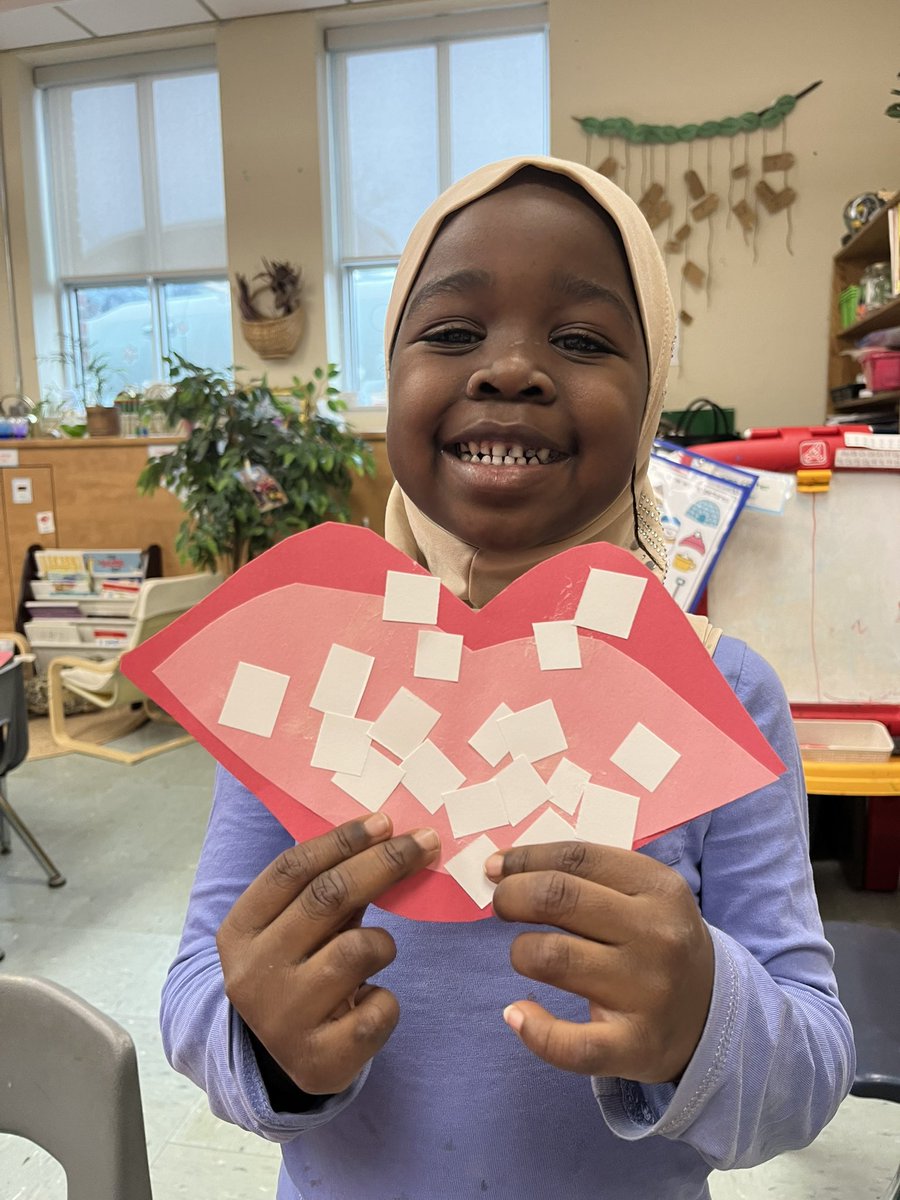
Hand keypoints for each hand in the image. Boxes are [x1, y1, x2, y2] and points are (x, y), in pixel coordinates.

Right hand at [217, 813, 439, 1095]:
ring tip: (377, 952)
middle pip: (327, 898)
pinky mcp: (319, 1060)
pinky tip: (370, 1002)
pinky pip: (379, 1010)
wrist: (278, 1062)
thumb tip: (389, 836)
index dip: (342, 840)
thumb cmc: (297, 972)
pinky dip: (386, 1000)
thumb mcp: (293, 930)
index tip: (385, 821)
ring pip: (356, 951)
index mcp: (239, 931)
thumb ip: (325, 890)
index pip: (291, 869)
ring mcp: (283, 1020)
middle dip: (384, 863)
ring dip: (382, 942)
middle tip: (425, 843)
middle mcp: (252, 974)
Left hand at [486, 841, 713, 1083]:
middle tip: (502, 906)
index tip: (495, 868)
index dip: (524, 859)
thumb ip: (581, 876)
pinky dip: (533, 1029)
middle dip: (512, 897)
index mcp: (657, 887)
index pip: (575, 858)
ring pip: (553, 958)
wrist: (712, 1014)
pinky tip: (518, 1014)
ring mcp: (648, 991)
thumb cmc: (655, 940)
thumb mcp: (641, 894)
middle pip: (558, 898)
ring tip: (525, 955)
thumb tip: (499, 867)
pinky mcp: (635, 1045)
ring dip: (520, 952)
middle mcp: (656, 934)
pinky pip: (570, 1044)